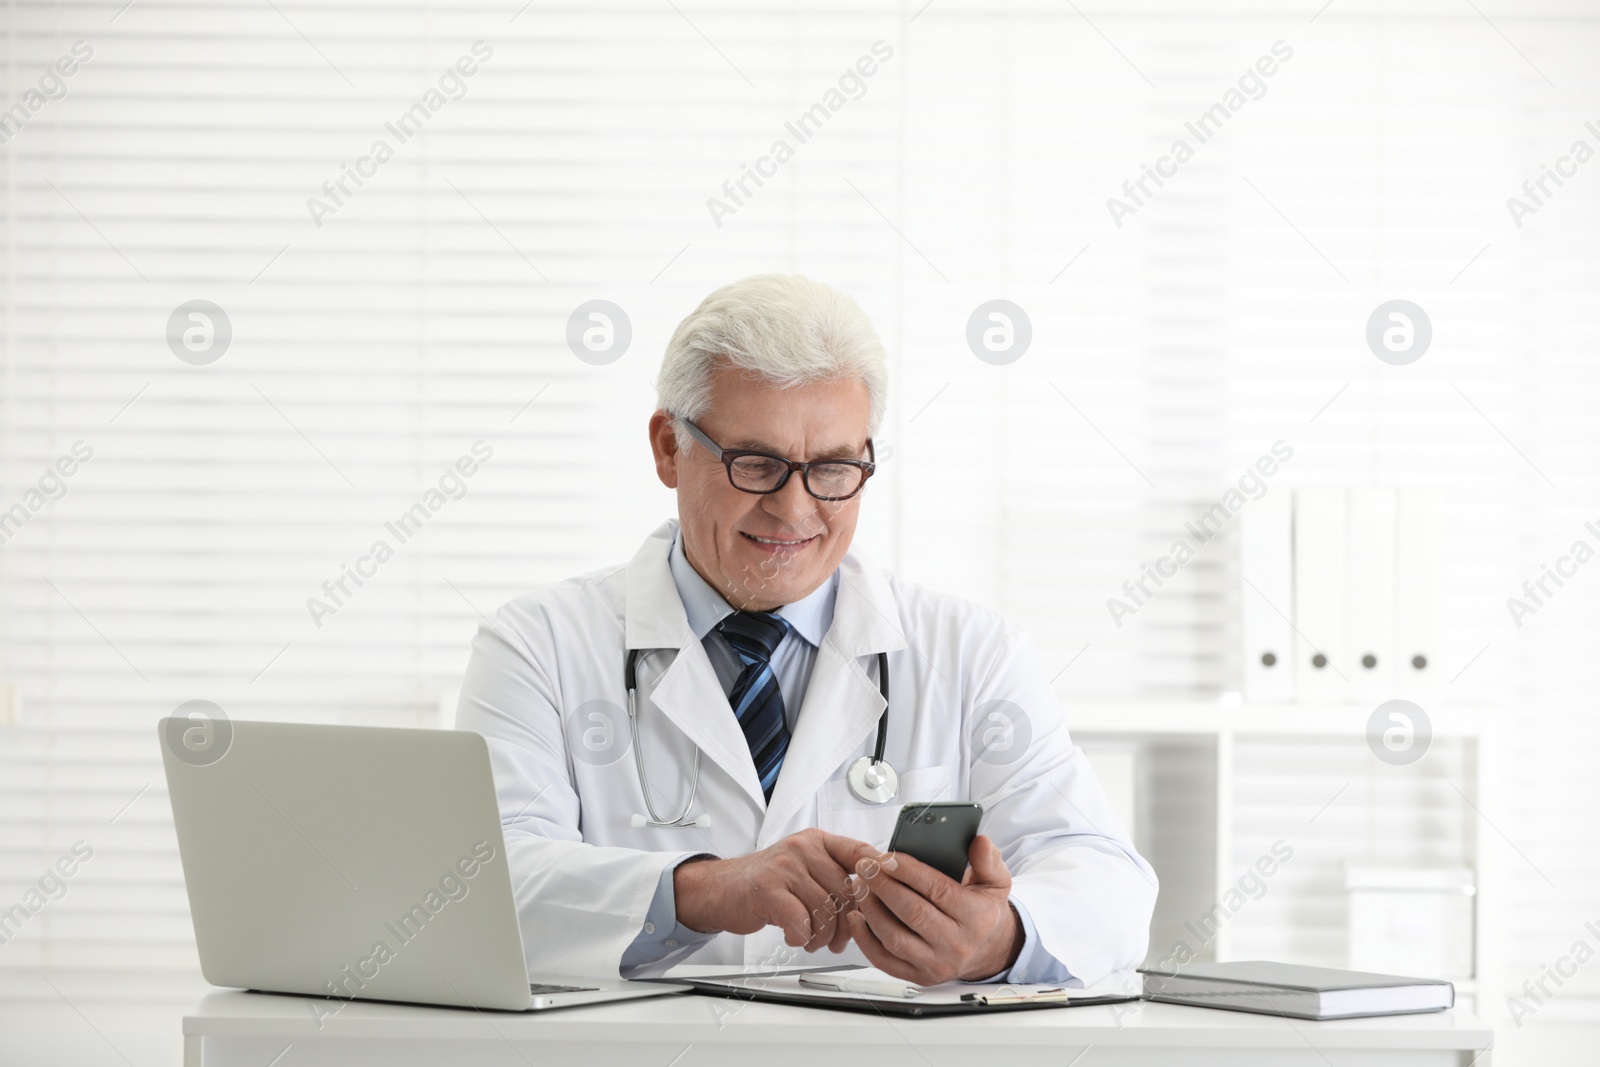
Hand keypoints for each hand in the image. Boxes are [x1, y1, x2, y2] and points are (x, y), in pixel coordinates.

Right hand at [673, 828, 866, 952]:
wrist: (721, 889)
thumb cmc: (767, 884)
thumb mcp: (803, 869)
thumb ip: (834, 876)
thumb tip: (874, 900)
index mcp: (817, 842)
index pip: (859, 852)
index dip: (878, 874)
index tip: (888, 894)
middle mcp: (803, 849)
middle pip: (845, 891)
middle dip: (846, 925)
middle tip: (838, 940)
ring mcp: (785, 867)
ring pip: (826, 910)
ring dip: (822, 936)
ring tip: (813, 941)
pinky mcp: (768, 890)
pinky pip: (801, 921)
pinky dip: (801, 938)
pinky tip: (794, 937)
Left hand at [843, 834, 1023, 984]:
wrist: (988, 952)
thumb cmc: (983, 912)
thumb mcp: (995, 882)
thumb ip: (987, 860)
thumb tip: (979, 842)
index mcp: (976, 918)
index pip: (937, 890)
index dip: (908, 872)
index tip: (886, 857)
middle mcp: (956, 944)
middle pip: (912, 913)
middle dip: (882, 886)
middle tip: (864, 866)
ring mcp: (936, 964)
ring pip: (894, 938)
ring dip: (871, 910)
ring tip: (860, 886)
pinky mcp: (919, 976)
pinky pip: (885, 960)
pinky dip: (865, 940)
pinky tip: (857, 917)